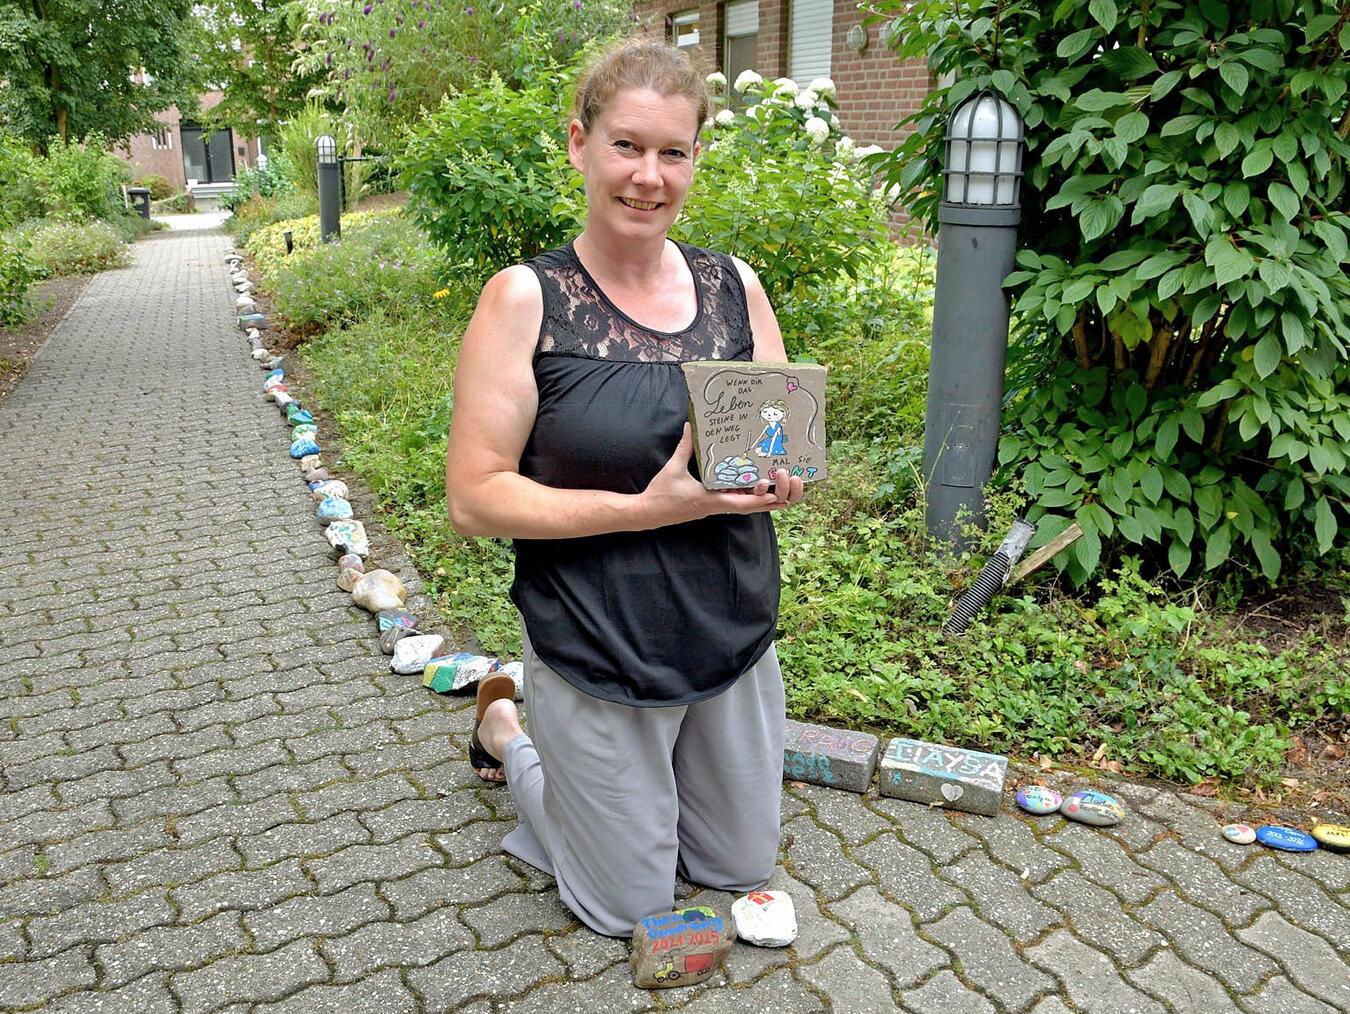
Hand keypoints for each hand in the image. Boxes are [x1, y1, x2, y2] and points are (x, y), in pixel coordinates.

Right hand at [637, 424, 803, 527]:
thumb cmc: (661, 494)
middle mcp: (718, 506)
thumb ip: (685, 447)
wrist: (648, 513)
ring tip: (777, 482)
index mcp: (712, 500)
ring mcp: (716, 506)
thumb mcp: (673, 468)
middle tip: (785, 485)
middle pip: (750, 506)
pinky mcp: (712, 504)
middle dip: (769, 499)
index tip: (775, 492)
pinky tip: (755, 482)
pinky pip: (735, 500)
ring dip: (761, 496)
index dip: (759, 499)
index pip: (741, 504)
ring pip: (745, 504)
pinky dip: (747, 493)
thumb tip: (692, 425)